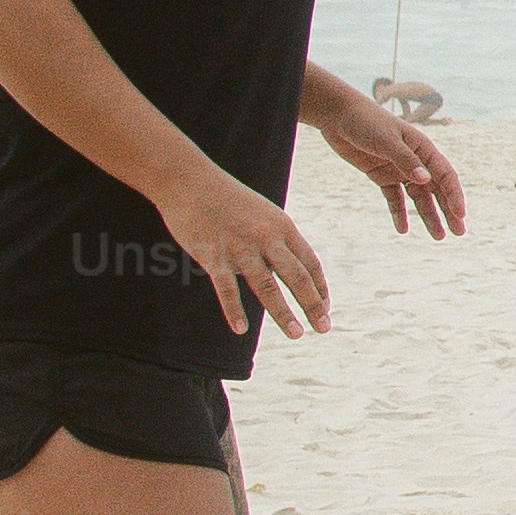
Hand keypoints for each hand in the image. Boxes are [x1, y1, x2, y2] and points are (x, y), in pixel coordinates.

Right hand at [168, 172, 333, 341]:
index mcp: (282, 226)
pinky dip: (234, 310)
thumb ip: (277, 239)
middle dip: (313, 305)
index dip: (320, 287)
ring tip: (296, 334)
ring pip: (267, 286)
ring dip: (283, 312)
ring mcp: (240, 247)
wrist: (189, 180)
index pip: (310, 262)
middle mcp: (267, 237)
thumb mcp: (263, 213)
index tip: (326, 308)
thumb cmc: (227, 199)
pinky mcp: (213, 254)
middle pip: (297, 277)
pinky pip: (226, 288)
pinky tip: (241, 330)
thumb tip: (288, 265)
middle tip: (324, 329)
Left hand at [316, 92, 468, 240]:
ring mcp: (398, 169)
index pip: (445, 176)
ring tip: (438, 237)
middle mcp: (415, 161)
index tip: (460, 215)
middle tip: (459, 232)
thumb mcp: (386, 140)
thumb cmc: (366, 121)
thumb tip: (426, 181)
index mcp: (423, 149)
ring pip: (418, 197)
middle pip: (436, 190)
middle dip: (448, 211)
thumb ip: (405, 160)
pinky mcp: (381, 175)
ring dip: (428, 216)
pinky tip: (403, 230)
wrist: (338, 115)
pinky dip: (399, 213)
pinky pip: (394, 198)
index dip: (454, 195)